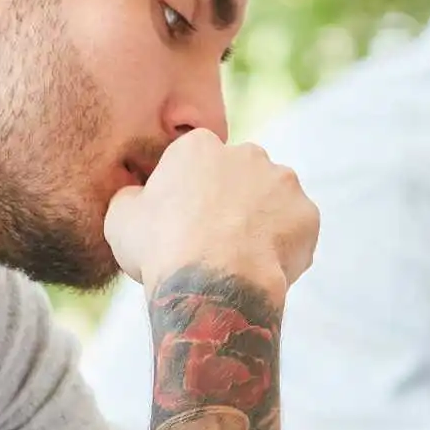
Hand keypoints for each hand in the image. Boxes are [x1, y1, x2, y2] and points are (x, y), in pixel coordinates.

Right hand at [102, 131, 319, 300]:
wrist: (212, 283)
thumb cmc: (161, 249)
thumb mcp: (121, 219)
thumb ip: (132, 198)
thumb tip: (138, 197)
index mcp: (199, 147)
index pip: (198, 163)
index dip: (191, 196)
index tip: (185, 224)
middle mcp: (246, 153)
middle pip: (240, 177)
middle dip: (232, 203)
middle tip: (216, 244)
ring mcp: (282, 181)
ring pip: (273, 200)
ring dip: (261, 222)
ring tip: (241, 260)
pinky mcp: (308, 213)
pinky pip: (297, 230)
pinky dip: (285, 247)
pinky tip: (263, 270)